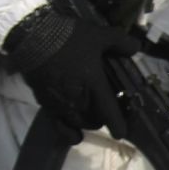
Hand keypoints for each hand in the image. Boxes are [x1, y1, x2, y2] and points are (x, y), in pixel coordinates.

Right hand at [0, 7, 139, 134]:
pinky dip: (68, 131)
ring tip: (90, 113)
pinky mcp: (45, 104)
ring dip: (87, 122)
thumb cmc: (68, 37)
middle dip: (102, 118)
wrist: (32, 38)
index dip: (118, 126)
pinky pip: (59, 126)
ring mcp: (60, 104)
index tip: (122, 132)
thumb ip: (120, 42)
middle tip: (105, 108)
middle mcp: (78, 100)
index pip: (110, 113)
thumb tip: (136, 48)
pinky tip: (74, 134)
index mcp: (94, 86)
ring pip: (79, 123)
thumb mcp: (99, 35)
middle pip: (95, 121)